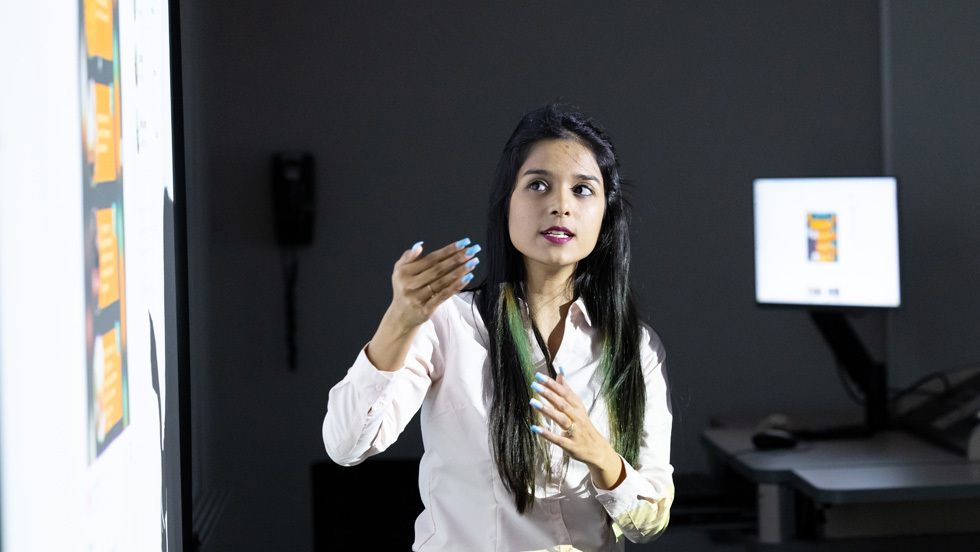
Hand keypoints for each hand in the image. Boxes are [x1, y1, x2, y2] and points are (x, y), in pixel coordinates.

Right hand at [387, 238, 480, 329]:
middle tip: (472, 251)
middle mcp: (410, 285)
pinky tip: (467, 278)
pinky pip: (444, 295)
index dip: (448, 250)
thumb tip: (419, 245)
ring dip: (460, 271)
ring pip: (443, 282)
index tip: (463, 243)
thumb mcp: (399, 271)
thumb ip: (408, 257)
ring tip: (473, 263)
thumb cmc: (404, 288)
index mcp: (404, 272)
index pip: (430, 259)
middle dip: (457, 259)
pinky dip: (456, 286)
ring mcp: (417, 298)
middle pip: (438, 269)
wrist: (401, 316)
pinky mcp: (426, 309)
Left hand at [529, 368, 625, 489]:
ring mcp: (574, 431)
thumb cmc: (584, 426)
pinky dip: (547, 434)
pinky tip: (535, 428)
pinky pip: (558, 439)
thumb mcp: (577, 407)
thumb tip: (560, 373)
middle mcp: (577, 417)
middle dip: (549, 393)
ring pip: (561, 419)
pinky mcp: (570, 445)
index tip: (539, 376)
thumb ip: (567, 390)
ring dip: (547, 410)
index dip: (552, 384)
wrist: (597, 450)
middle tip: (535, 385)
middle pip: (562, 403)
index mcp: (577, 407)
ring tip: (533, 402)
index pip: (564, 392)